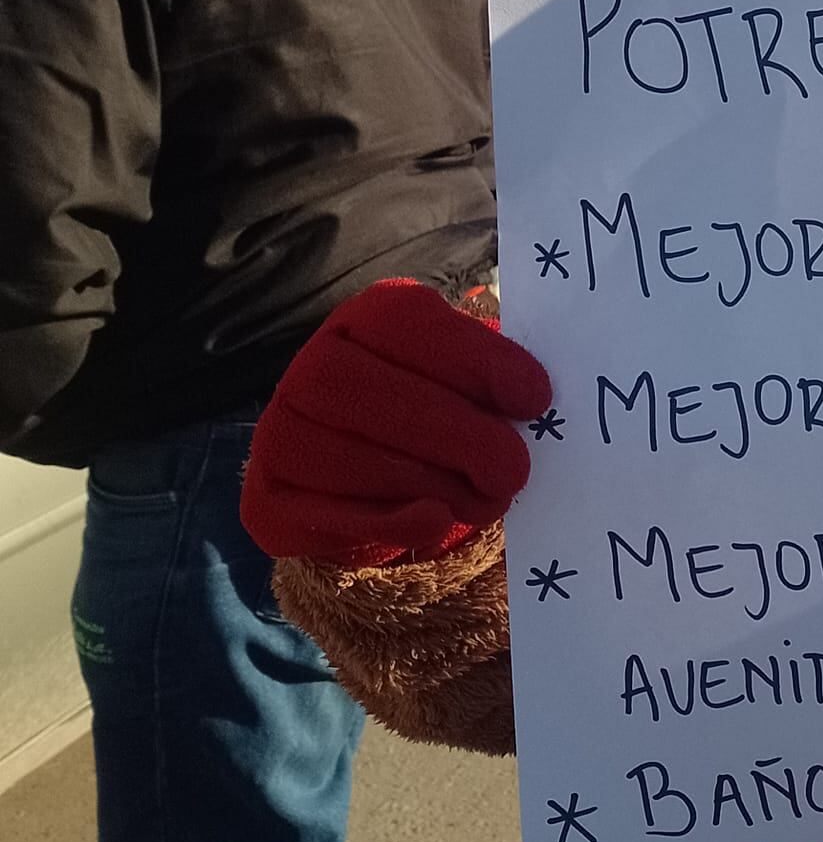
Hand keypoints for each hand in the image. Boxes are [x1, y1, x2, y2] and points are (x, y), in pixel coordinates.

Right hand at [242, 281, 551, 566]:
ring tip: (486, 499)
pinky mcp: (268, 500)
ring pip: (341, 456)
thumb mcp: (475, 386)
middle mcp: (312, 366)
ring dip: (428, 483)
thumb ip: (497, 385)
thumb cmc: (444, 419)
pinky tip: (434, 520)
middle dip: (452, 433)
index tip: (535, 399)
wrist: (378, 487)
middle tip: (514, 469)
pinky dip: (387, 521)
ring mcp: (279, 432)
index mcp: (369, 320)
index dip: (472, 358)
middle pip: (363, 390)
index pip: (405, 320)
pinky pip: (322, 514)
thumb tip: (536, 403)